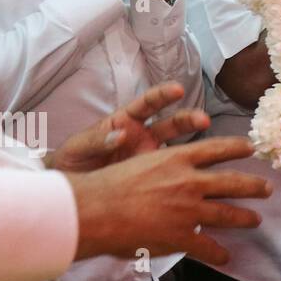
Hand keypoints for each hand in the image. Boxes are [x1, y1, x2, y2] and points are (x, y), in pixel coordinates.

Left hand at [49, 82, 208, 172]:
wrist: (69, 191)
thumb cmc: (72, 161)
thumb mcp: (78, 147)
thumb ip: (97, 139)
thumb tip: (119, 135)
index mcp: (125, 120)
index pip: (148, 103)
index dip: (163, 95)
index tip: (178, 89)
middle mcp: (143, 136)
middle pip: (172, 123)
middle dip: (189, 119)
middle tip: (203, 120)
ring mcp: (149, 157)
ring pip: (178, 148)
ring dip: (194, 147)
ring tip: (211, 150)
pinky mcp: (152, 178)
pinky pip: (171, 174)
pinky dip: (184, 173)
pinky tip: (196, 176)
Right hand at [66, 136, 271, 265]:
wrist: (93, 209)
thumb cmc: (108, 184)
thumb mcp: (142, 161)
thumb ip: (165, 166)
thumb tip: (177, 169)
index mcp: (179, 158)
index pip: (218, 149)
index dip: (237, 148)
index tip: (250, 148)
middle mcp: (190, 181)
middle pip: (232, 181)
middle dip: (253, 185)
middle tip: (267, 188)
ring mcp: (188, 209)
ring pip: (226, 212)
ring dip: (244, 217)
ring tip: (255, 219)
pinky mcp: (181, 235)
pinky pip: (206, 246)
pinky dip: (218, 253)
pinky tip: (226, 256)